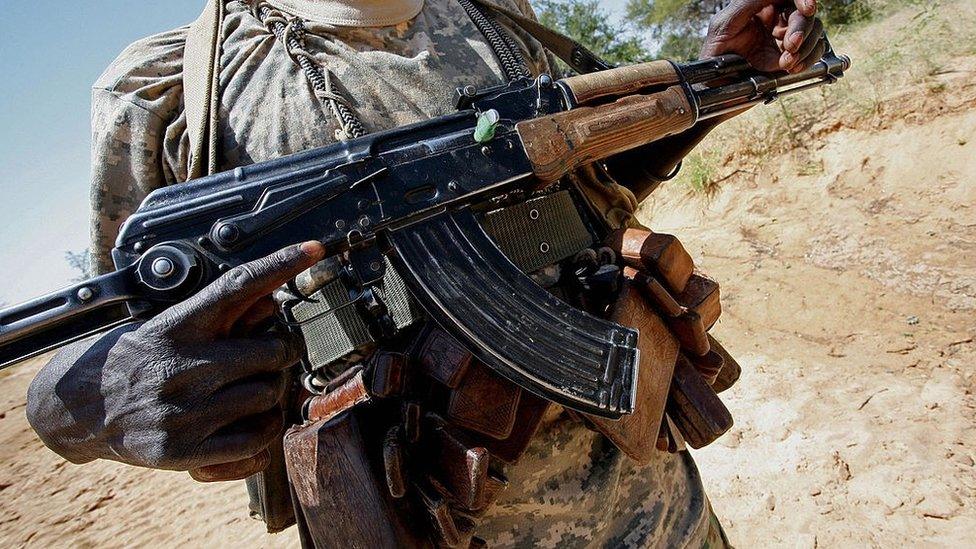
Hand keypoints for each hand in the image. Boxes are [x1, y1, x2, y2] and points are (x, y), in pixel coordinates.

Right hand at [27, 241, 324, 479]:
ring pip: (269, 396)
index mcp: (178, 326)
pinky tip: (249, 422)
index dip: (280, 263)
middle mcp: (182, 366)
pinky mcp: (184, 450)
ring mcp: (183, 411)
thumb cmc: (135, 359)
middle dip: (280, 354)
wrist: (78, 407)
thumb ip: (221, 315)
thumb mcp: (170, 324)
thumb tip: (272, 301)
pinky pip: (255, 441)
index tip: (314, 248)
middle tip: (268, 358)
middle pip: (272, 353)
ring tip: (251, 390)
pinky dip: (264, 432)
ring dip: (271, 394)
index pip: (237, 285)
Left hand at [701, 0, 825, 72]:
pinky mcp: (789, 58)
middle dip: (802, 29)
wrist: (715, 84)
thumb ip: (748, 2)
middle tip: (791, 46)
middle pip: (805, 14)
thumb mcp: (724, 23)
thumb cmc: (714, 51)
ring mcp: (784, 39)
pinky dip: (808, 60)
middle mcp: (777, 20)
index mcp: (763, 6)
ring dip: (806, 47)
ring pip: (814, 32)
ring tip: (786, 62)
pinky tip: (793, 68)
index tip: (807, 9)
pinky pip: (812, 52)